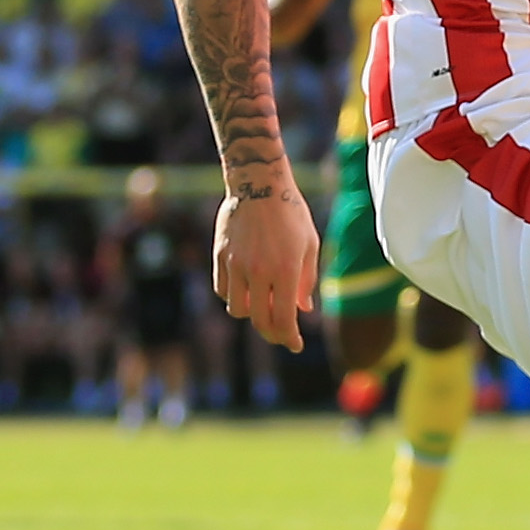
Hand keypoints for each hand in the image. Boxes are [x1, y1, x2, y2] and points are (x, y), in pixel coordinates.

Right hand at [211, 185, 320, 352]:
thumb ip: (306, 280)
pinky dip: (235, 297)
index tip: (296, 345)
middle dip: (272, 333)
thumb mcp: (309, 245)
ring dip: (252, 314)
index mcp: (285, 270)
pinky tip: (248, 291)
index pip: (284, 319)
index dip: (290, 338)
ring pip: (237, 309)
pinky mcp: (220, 258)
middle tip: (281, 333)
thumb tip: (304, 309)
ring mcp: (235, 266)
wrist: (258, 184)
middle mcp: (258, 272)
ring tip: (265, 307)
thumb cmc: (291, 213)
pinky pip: (223, 291)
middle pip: (259, 320)